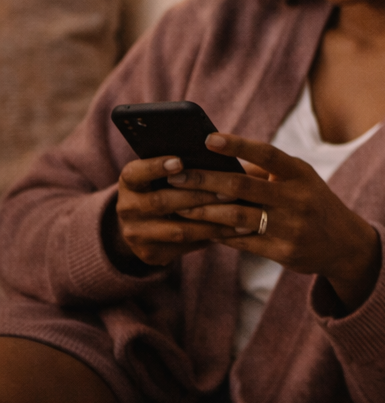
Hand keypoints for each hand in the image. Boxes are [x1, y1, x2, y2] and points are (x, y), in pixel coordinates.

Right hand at [113, 155, 233, 266]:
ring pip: (178, 229)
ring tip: (240, 215)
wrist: (146, 225)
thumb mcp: (165, 175)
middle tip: (231, 192)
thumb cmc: (167, 188)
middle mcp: (127, 208)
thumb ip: (183, 166)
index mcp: (129, 182)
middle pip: (163, 202)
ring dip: (213, 223)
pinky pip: (185, 246)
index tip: (180, 161)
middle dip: (200, 196)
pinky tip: (234, 231)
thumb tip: (220, 149)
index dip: (156, 167)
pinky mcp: (149, 254)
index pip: (136, 172)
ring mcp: (135, 234)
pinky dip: (211, 237)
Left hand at [165, 132, 382, 309]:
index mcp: (301, 174)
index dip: (237, 145)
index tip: (208, 139)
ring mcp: (290, 227)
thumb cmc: (313, 203)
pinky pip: (241, 241)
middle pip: (242, 186)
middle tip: (176, 175)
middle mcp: (297, 199)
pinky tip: (199, 228)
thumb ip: (265, 173)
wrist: (345, 244)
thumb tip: (219, 162)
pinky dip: (217, 233)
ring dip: (203, 211)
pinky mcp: (283, 252)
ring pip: (236, 217)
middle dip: (204, 180)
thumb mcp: (300, 181)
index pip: (266, 154)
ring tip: (179, 206)